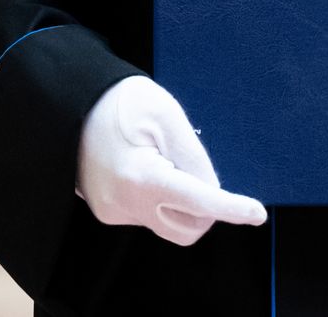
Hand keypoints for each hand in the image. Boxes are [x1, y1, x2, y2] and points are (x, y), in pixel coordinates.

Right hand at [75, 75, 266, 245]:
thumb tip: (212, 190)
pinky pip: (148, 216)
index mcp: (141, 178)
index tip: (258, 213)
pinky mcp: (107, 211)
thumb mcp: (166, 115)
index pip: (199, 203)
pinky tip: (146, 165)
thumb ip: (193, 156)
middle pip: (188, 227)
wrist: (70, 103)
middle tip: (193, 164)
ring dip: (182, 203)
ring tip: (164, 160)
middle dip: (206, 206)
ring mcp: (113, 211)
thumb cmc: (120, 101)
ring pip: (169, 224)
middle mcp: (124, 204)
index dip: (232, 208)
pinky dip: (160, 198)